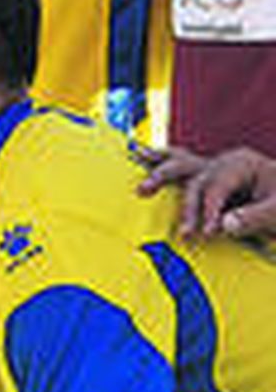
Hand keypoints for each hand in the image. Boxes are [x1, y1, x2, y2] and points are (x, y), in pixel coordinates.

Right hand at [137, 144, 275, 238]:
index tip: (208, 234)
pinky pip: (177, 167)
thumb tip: (224, 226)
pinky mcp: (204, 176)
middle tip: (184, 231)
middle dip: (186, 204)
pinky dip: (157, 163)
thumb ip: (254, 217)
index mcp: (241, 163)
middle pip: (194, 177)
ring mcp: (211, 166)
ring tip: (142, 188)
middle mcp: (222, 160)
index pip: (216, 187)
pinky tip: (136, 157)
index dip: (210, 210)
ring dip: (158, 175)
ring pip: (179, 164)